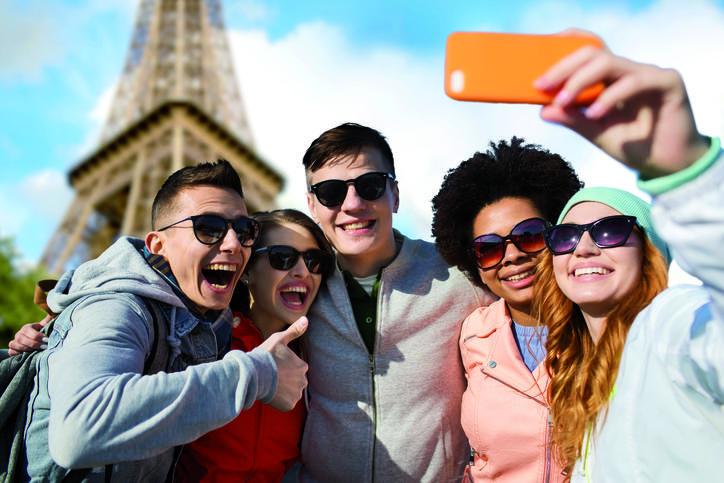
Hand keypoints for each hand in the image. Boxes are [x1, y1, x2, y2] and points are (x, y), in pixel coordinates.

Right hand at [8, 315, 50, 355]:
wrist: (38, 343)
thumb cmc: (44, 333)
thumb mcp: (47, 326)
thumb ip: (49, 320)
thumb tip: (53, 313)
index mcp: (26, 327)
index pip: (27, 330)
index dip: (37, 335)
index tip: (46, 339)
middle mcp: (19, 334)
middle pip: (21, 338)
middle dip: (33, 343)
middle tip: (44, 346)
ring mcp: (14, 342)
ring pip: (14, 345)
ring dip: (26, 349)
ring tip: (37, 351)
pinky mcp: (12, 350)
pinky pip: (11, 352)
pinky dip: (17, 354)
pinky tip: (27, 355)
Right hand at [258, 316, 308, 410]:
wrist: (252, 375)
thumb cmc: (265, 355)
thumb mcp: (279, 339)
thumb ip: (294, 331)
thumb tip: (306, 319)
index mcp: (302, 366)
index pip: (296, 368)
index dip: (283, 367)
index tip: (273, 366)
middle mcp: (303, 381)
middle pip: (294, 381)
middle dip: (285, 380)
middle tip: (271, 376)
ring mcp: (296, 394)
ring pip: (291, 392)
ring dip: (283, 390)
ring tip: (270, 384)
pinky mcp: (289, 405)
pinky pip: (286, 403)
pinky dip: (279, 401)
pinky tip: (271, 394)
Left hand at [534, 40, 709, 176]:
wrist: (669, 166)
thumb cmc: (634, 146)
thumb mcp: (595, 132)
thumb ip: (572, 119)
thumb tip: (543, 110)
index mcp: (611, 78)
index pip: (586, 52)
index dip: (563, 51)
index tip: (538, 68)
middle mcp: (628, 70)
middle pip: (592, 53)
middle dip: (563, 68)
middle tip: (541, 86)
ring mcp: (648, 73)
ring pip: (609, 62)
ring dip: (580, 81)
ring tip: (563, 101)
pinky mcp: (668, 82)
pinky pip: (634, 81)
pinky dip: (611, 96)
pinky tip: (595, 114)